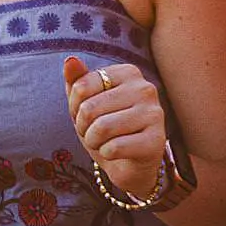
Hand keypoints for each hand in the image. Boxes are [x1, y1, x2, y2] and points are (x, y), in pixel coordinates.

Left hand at [63, 56, 169, 200]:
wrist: (130, 165)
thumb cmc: (107, 130)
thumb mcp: (86, 105)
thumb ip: (77, 82)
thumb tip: (70, 60)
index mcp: (129, 73)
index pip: (81, 87)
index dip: (74, 107)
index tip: (86, 116)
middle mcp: (145, 88)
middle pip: (89, 108)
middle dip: (83, 127)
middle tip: (94, 134)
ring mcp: (154, 113)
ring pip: (101, 128)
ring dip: (94, 142)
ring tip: (104, 143)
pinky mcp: (156, 140)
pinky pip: (114, 147)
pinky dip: (106, 154)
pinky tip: (116, 153)